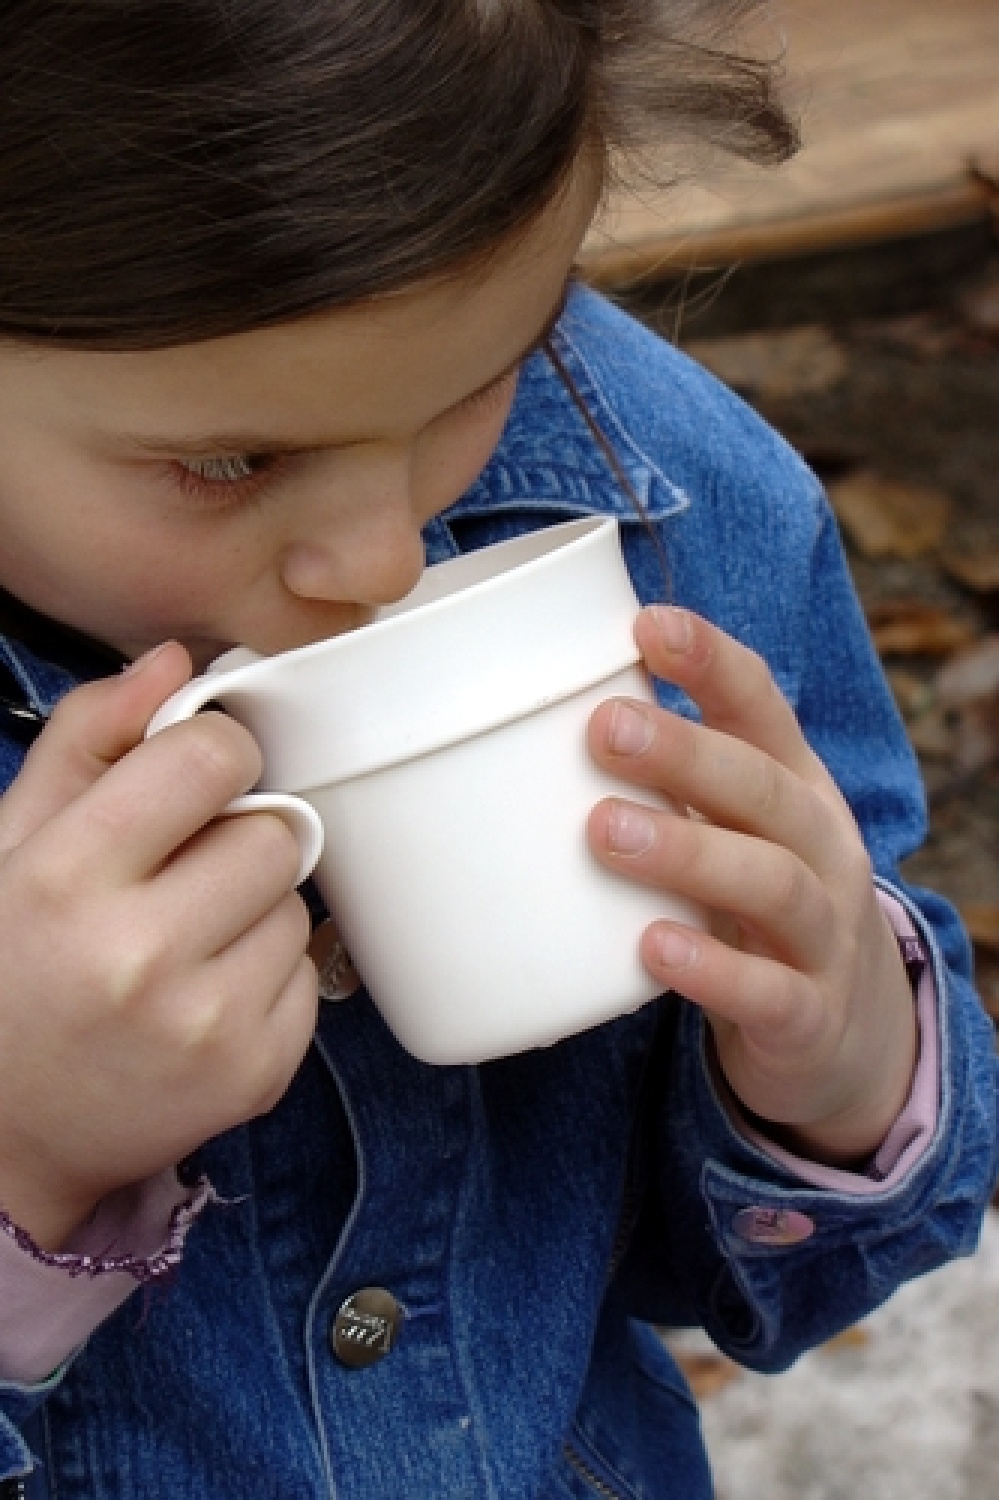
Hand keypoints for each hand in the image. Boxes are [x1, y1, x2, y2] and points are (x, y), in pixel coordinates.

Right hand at [0, 643, 316, 1247]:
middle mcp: (140, 955)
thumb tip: (176, 663)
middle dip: (236, 835)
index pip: (212, 758)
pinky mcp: (258, 1074)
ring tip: (185, 941)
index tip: (195, 777)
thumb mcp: (11, 842)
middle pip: (272, 830)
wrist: (8, 1129)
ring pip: (297, 903)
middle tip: (184, 872)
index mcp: (67, 878)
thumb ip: (88, 739)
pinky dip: (269, 973)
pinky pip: (309, 972)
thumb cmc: (8, 970)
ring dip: (254, 906)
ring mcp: (207, 1024)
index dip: (213, 754)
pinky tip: (205, 993)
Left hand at [587, 606, 917, 1167]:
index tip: (647, 623)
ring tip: (604, 831)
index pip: (764, 709)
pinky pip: (769, 992)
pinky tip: (652, 948)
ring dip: (688, 852)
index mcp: (794, 788)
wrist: (841, 1034)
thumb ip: (658, 786)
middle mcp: (820, 848)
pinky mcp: (810, 1016)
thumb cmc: (749, 907)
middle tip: (603, 727)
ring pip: (771, 881)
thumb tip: (516, 730)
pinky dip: (713, 969)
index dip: (713, 663)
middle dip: (687, 752)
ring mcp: (824, 933)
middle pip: (765, 788)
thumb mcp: (726, 833)